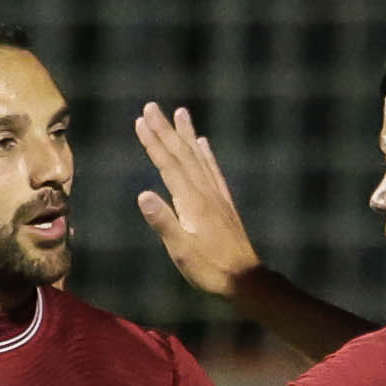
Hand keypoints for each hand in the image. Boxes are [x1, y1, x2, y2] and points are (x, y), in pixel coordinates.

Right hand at [130, 104, 265, 302]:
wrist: (245, 278)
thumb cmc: (208, 268)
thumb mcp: (181, 251)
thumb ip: (163, 222)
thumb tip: (143, 194)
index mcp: (191, 202)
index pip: (169, 165)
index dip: (154, 142)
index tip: (140, 121)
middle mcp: (205, 192)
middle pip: (182, 154)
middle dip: (165, 130)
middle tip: (151, 107)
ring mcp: (216, 195)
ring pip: (198, 157)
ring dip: (186, 134)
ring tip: (180, 113)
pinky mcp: (223, 202)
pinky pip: (212, 170)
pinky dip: (205, 153)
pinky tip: (203, 143)